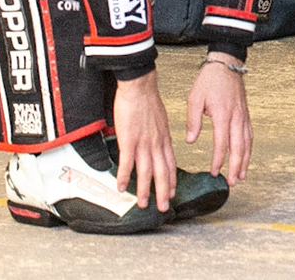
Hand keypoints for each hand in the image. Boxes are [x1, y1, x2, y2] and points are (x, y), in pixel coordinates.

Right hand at [112, 71, 174, 211]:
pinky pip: (127, 163)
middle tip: (163, 208)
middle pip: (162, 173)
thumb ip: (159, 135)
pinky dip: (124, 177)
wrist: (140, 87)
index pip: (171, 164)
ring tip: (143, 204)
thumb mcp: (160, 120)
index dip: (172, 180)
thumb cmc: (148, 101)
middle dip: (163, 192)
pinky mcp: (129, 140)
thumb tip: (158, 143)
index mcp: (164, 139)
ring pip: (146, 172)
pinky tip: (121, 187)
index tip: (173, 193)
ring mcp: (143, 143)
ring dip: (145, 190)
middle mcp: (156, 144)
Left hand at [187, 54, 252, 182]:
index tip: (215, 172)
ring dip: (246, 160)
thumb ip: (193, 120)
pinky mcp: (245, 113)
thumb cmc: (210, 80)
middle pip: (239, 147)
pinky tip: (246, 156)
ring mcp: (243, 115)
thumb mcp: (194, 98)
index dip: (218, 159)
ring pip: (247, 142)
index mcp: (223, 114)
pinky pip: (249, 134)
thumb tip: (191, 140)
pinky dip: (249, 148)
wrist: (226, 64)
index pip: (222, 143)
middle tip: (234, 181)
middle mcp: (236, 117)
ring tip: (242, 174)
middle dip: (237, 166)